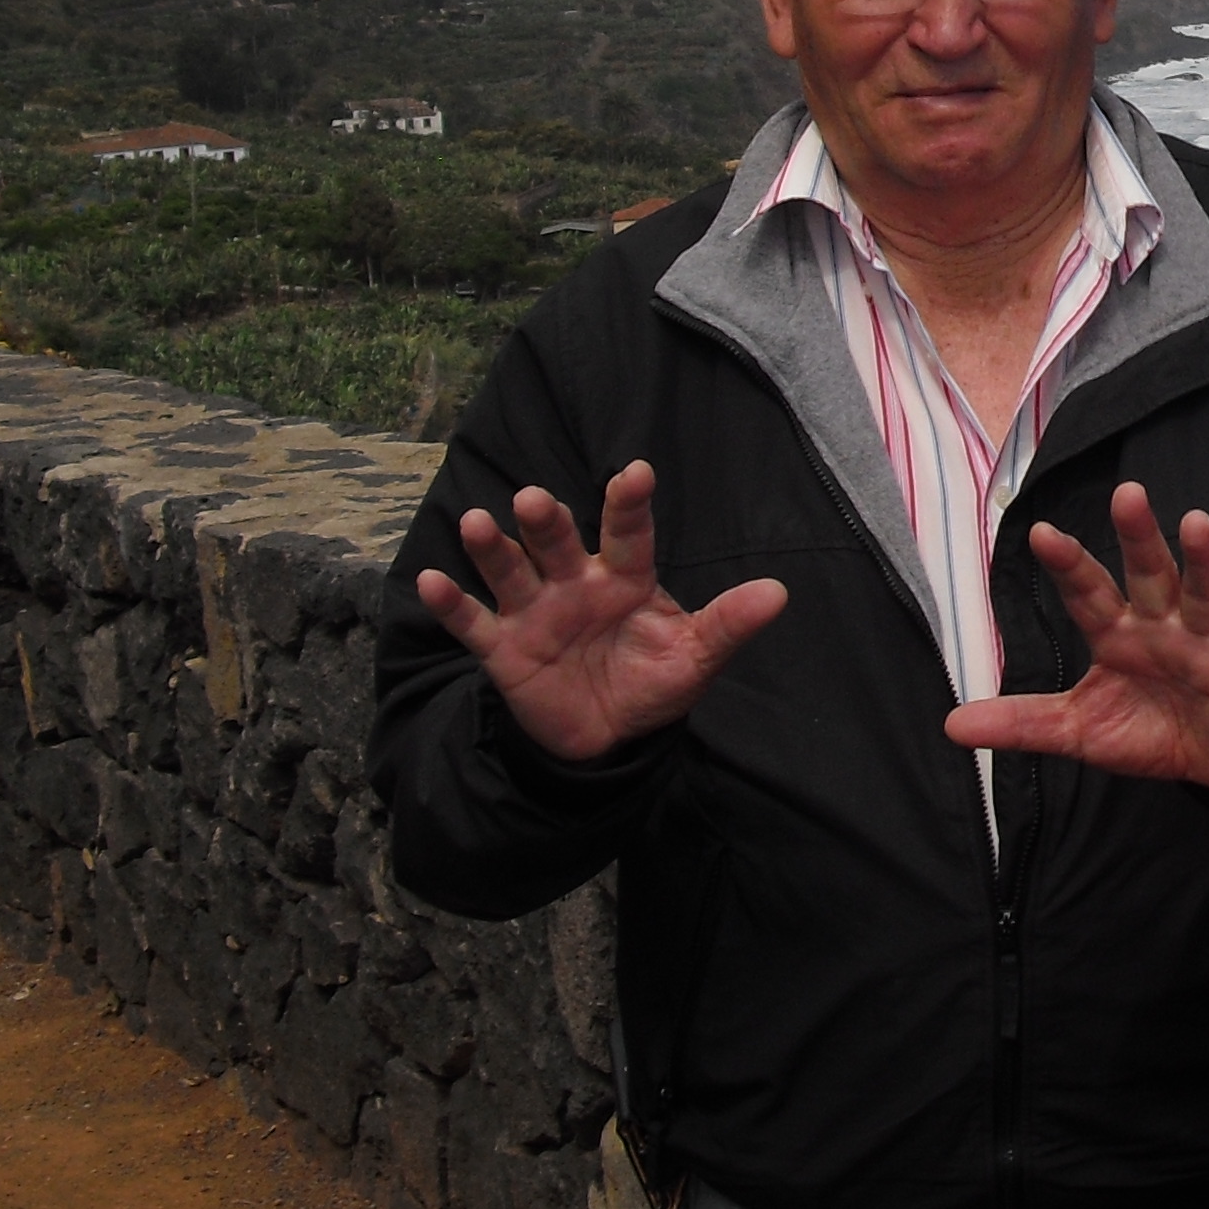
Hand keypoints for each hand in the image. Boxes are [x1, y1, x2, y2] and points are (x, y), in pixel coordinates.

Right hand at [414, 461, 787, 761]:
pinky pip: (474, 624)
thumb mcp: (695, 658)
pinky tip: (430, 582)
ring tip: (477, 524)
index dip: (630, 504)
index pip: (629, 534)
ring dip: (491, 549)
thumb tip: (778, 593)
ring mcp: (535, 613)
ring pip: (510, 572)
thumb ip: (728, 624)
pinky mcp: (503, 649)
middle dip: (545, 522)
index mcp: (625, 577)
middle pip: (557, 543)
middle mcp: (575, 583)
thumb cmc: (651, 681)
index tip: (635, 472)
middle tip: (532, 500)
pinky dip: (452, 605)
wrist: (605, 737)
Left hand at [945, 483, 1208, 788]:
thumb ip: (1022, 723)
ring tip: (1197, 523)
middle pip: (1147, 573)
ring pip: (1201, 593)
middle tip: (1127, 494)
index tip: (1042, 532)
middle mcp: (1160, 626)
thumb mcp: (1078, 730)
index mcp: (1116, 634)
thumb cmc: (1147, 729)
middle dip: (1137, 536)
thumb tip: (951, 725)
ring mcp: (1204, 642)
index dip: (1068, 564)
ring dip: (1202, 561)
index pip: (1087, 593)